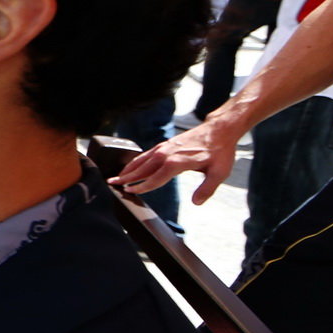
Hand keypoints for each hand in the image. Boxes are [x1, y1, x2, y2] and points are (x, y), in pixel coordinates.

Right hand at [110, 119, 240, 205]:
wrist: (219, 129)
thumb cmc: (220, 151)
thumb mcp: (218, 173)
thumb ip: (206, 189)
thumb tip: (196, 203)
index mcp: (175, 163)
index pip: (154, 179)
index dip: (141, 187)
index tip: (130, 192)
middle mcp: (166, 154)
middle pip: (141, 169)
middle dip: (126, 177)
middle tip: (112, 183)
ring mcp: (164, 148)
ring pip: (141, 160)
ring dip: (128, 169)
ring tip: (118, 176)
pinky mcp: (165, 144)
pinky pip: (146, 154)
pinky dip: (136, 161)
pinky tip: (133, 165)